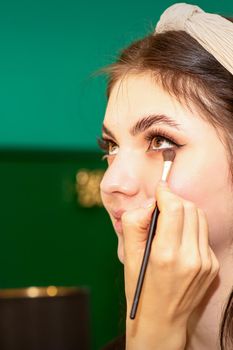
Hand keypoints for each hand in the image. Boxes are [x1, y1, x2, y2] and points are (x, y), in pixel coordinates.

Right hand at [122, 181, 218, 349]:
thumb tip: (151, 203)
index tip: (158, 189)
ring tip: (170, 220)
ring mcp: (205, 262)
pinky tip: (179, 238)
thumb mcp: (127, 254)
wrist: (162, 320)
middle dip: (174, 200)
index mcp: (165, 255)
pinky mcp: (212, 265)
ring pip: (199, 217)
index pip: (174, 208)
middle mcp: (190, 258)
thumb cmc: (141, 286)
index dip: (165, 193)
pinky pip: (203, 233)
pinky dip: (191, 227)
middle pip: (189, 208)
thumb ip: (135, 222)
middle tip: (161, 205)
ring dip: (184, 211)